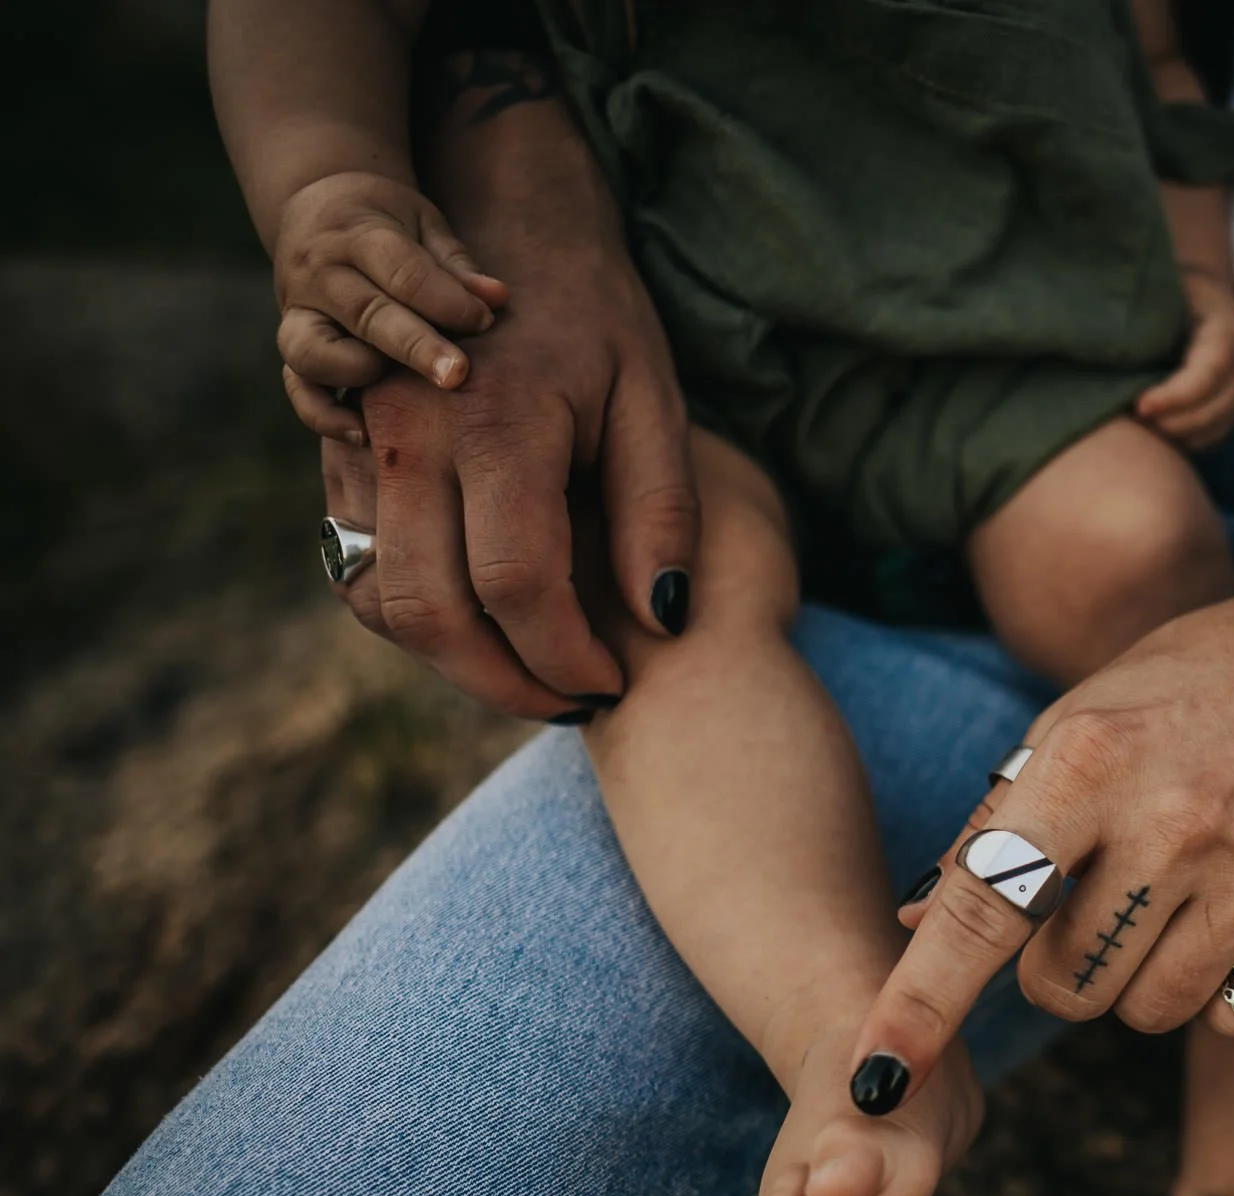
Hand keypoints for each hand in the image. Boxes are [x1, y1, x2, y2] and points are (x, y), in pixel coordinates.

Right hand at [272, 171, 508, 442]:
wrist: (314, 206)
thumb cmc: (387, 222)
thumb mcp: (422, 223)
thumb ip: (455, 265)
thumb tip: (496, 298)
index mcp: (355, 236)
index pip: (400, 272)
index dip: (445, 300)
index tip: (485, 321)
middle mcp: (317, 275)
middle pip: (364, 314)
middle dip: (414, 347)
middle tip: (458, 375)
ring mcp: (297, 313)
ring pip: (310, 352)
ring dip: (357, 375)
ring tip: (404, 393)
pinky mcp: (292, 345)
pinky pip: (298, 389)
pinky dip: (324, 415)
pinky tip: (365, 432)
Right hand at [322, 97, 696, 720]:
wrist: (498, 220)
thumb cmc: (596, 317)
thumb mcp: (651, 400)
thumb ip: (659, 511)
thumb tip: (661, 621)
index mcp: (495, 422)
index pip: (518, 586)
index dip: (567, 658)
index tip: (614, 686)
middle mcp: (410, 437)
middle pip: (433, 610)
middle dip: (506, 683)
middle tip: (573, 704)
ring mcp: (361, 445)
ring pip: (384, 600)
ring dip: (454, 663)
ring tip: (535, 677)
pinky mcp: (340, 457)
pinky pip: (359, 569)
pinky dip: (415, 621)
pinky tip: (484, 631)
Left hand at [844, 515, 1233, 1115]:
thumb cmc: (1178, 697)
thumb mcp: (1073, 723)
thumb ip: (995, 826)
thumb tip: (913, 924)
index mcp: (1087, 759)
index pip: (984, 908)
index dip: (922, 1003)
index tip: (876, 1080)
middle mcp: (1173, 817)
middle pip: (1064, 991)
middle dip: (1064, 969)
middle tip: (1103, 899)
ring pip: (1146, 1014)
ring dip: (1143, 979)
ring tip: (1177, 891)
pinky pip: (1232, 1017)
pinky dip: (1224, 983)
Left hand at [1133, 267, 1233, 450]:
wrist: (1206, 295)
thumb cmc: (1175, 289)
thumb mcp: (1165, 289)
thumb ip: (1150, 315)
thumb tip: (1113, 343)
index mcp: (1228, 331)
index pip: (1209, 373)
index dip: (1175, 396)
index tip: (1140, 406)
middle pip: (1213, 410)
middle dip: (1171, 423)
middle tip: (1130, 423)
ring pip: (1213, 429)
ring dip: (1175, 436)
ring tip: (1137, 431)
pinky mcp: (1232, 409)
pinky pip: (1210, 437)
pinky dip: (1181, 441)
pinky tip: (1152, 434)